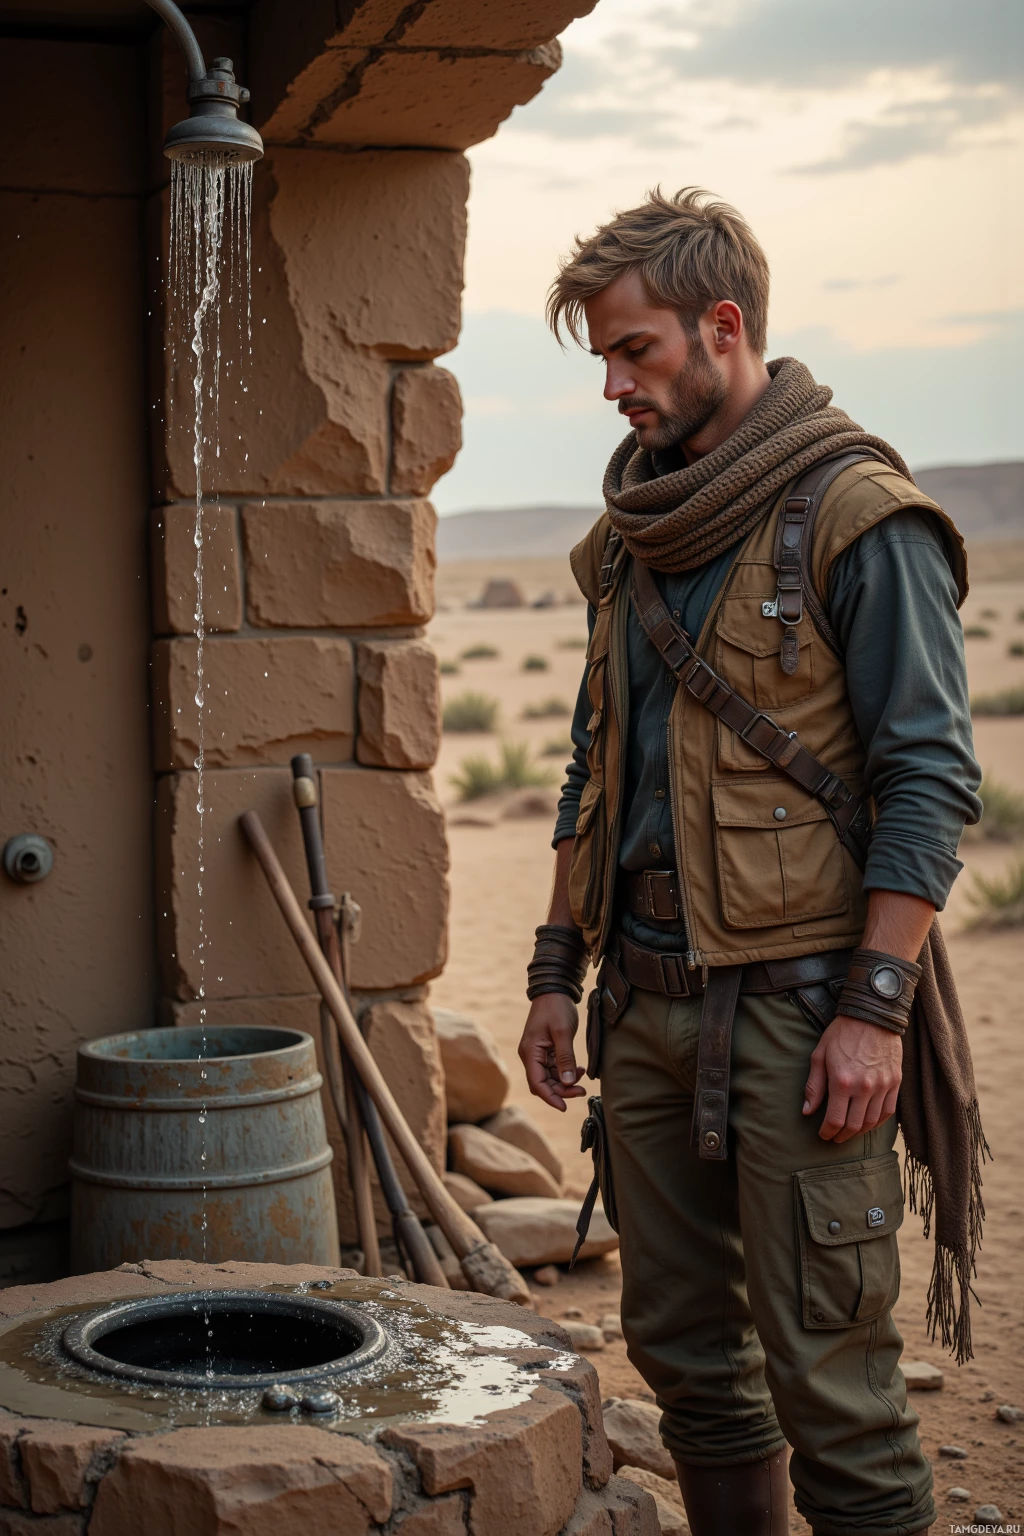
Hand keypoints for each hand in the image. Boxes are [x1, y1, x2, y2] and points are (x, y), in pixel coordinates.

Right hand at [518, 993, 585, 1111]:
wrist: (554, 989)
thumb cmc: (556, 1008)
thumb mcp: (562, 1032)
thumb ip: (565, 1058)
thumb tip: (568, 1083)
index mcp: (530, 1052)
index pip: (537, 1083)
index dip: (551, 1097)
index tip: (565, 1107)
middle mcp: (530, 1055)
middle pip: (543, 1083)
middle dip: (561, 1090)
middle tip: (582, 1091)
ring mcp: (537, 1053)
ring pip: (549, 1077)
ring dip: (565, 1082)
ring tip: (582, 1080)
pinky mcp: (545, 1050)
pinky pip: (553, 1068)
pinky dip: (565, 1072)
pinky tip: (578, 1069)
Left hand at [802, 1014, 901, 1142]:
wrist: (872, 1016)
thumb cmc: (842, 1033)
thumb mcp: (820, 1055)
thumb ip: (814, 1086)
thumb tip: (807, 1111)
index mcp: (842, 1081)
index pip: (835, 1120)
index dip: (827, 1132)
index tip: (823, 1135)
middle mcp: (864, 1087)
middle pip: (854, 1126)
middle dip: (842, 1136)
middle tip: (835, 1137)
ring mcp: (882, 1086)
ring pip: (872, 1122)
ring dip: (859, 1132)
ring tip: (850, 1132)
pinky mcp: (895, 1082)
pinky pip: (888, 1112)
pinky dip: (877, 1122)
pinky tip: (868, 1123)